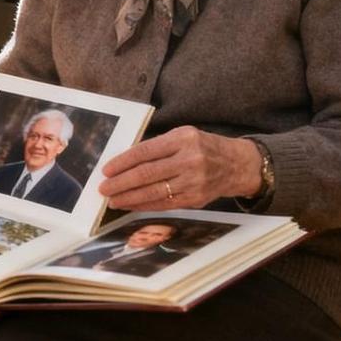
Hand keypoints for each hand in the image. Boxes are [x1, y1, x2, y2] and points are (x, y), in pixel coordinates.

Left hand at [97, 127, 263, 210]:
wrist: (236, 164)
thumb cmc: (203, 146)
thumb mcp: (183, 135)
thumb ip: (158, 147)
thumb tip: (125, 162)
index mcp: (183, 139)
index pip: (146, 152)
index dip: (123, 162)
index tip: (106, 170)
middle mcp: (189, 160)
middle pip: (147, 174)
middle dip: (121, 183)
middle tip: (103, 188)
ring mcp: (193, 181)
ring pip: (154, 192)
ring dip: (129, 198)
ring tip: (112, 200)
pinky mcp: (195, 199)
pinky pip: (164, 204)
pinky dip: (145, 205)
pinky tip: (131, 205)